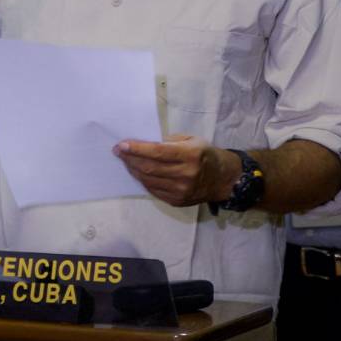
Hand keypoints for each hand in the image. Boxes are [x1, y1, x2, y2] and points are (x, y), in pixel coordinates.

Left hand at [113, 134, 237, 206]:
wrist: (222, 179)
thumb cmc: (205, 154)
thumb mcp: (192, 140)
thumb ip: (169, 141)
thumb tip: (144, 143)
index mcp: (190, 155)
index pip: (157, 152)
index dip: (137, 149)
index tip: (121, 145)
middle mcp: (185, 174)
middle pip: (149, 167)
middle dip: (130, 158)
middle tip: (118, 151)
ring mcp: (181, 190)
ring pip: (148, 180)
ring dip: (133, 169)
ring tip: (125, 161)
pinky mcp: (176, 201)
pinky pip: (153, 190)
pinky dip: (142, 180)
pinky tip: (137, 171)